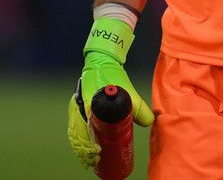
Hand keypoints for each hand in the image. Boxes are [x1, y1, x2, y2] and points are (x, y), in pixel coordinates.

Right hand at [67, 18, 153, 169]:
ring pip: (75, 134)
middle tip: (95, 160)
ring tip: (89, 159)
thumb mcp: (129, 93)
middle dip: (85, 151)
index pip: (86, 133)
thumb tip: (149, 122)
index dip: (89, 146)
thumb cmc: (113, 77)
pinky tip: (83, 148)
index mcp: (89, 107)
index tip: (97, 154)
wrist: (102, 61)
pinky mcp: (75, 107)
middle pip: (78, 136)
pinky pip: (73, 128)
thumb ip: (140, 109)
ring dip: (80, 148)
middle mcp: (78, 109)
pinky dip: (77, 140)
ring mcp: (75, 108)